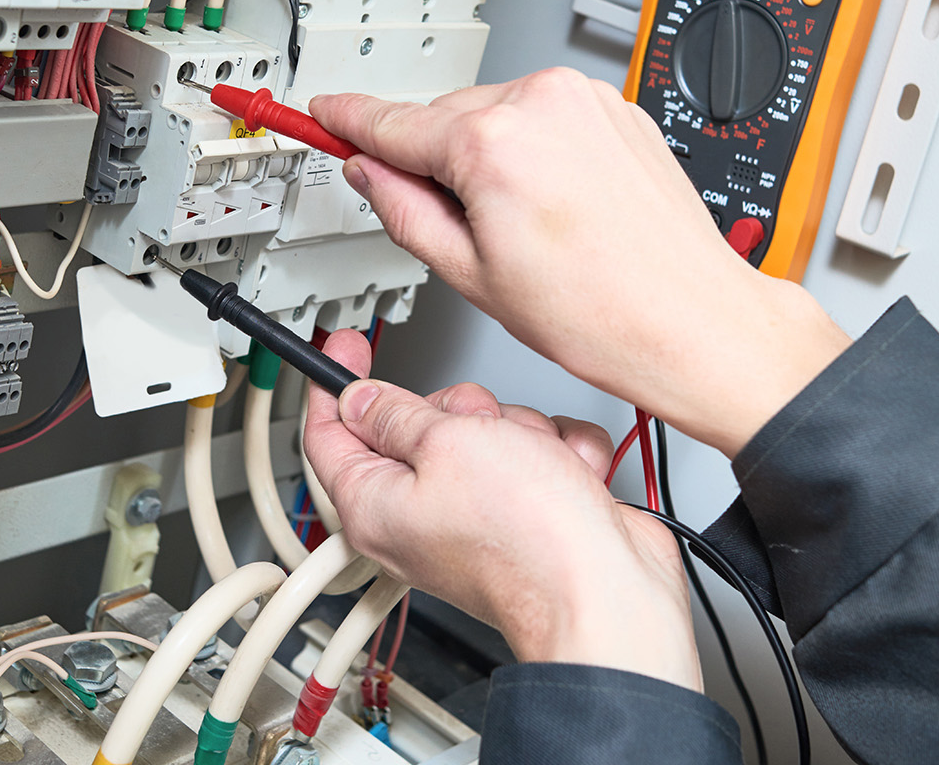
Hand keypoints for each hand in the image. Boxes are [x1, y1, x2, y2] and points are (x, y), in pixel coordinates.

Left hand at [305, 329, 703, 690]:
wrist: (608, 590)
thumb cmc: (525, 535)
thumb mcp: (445, 441)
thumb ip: (397, 413)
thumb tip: (359, 399)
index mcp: (375, 506)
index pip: (329, 435)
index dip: (335, 382)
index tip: (345, 347)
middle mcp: (419, 518)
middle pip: (418, 425)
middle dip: (459, 409)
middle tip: (479, 425)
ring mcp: (476, 517)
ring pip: (485, 432)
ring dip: (519, 431)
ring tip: (535, 460)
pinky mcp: (528, 514)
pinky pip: (535, 454)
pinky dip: (559, 456)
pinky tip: (569, 475)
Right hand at [311, 68, 849, 454]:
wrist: (692, 320)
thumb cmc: (601, 313)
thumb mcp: (470, 275)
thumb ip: (404, 211)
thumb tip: (371, 174)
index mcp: (493, 142)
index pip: (393, 122)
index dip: (349, 122)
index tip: (325, 114)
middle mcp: (542, 102)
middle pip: (445, 118)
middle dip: (434, 163)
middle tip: (459, 230)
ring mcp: (585, 100)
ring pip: (495, 114)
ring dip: (486, 156)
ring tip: (524, 228)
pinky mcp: (615, 109)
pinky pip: (544, 117)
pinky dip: (533, 150)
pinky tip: (554, 207)